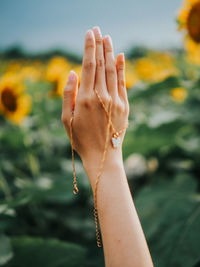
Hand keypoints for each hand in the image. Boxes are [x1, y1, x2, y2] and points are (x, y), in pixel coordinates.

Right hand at [61, 26, 128, 164]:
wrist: (102, 156)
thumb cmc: (81, 139)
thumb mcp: (66, 119)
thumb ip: (68, 94)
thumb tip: (72, 72)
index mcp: (85, 99)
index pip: (88, 65)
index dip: (89, 48)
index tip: (89, 34)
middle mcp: (102, 96)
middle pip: (102, 64)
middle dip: (99, 45)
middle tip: (98, 30)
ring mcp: (116, 101)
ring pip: (113, 71)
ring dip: (110, 52)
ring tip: (107, 38)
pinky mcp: (125, 106)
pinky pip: (123, 83)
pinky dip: (122, 68)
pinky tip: (121, 56)